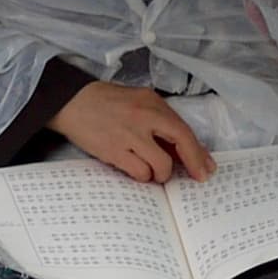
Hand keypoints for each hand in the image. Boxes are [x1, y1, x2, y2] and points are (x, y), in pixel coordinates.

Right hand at [46, 80, 216, 183]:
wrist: (70, 102)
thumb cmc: (106, 103)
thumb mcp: (138, 101)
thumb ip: (160, 121)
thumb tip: (185, 150)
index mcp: (152, 104)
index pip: (184, 130)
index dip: (198, 152)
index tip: (207, 168)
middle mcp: (144, 117)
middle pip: (180, 144)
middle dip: (192, 165)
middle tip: (195, 177)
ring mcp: (128, 135)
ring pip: (161, 165)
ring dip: (160, 173)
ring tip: (152, 170)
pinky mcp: (113, 151)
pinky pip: (139, 172)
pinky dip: (142, 175)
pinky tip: (137, 170)